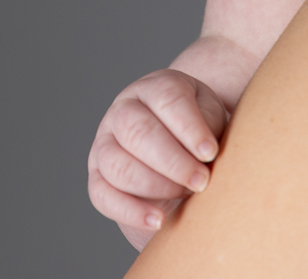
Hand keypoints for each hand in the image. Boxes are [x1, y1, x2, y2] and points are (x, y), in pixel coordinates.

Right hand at [87, 69, 227, 249]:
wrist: (180, 147)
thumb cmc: (199, 127)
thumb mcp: (210, 116)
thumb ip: (208, 126)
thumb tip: (206, 154)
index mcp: (155, 87)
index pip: (167, 98)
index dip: (189, 127)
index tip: (211, 152)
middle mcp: (123, 109)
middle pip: (138, 131)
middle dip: (173, 161)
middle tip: (202, 180)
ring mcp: (105, 142)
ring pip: (118, 165)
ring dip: (155, 185)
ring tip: (186, 195)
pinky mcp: (97, 176)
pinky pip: (103, 196)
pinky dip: (130, 211)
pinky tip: (158, 220)